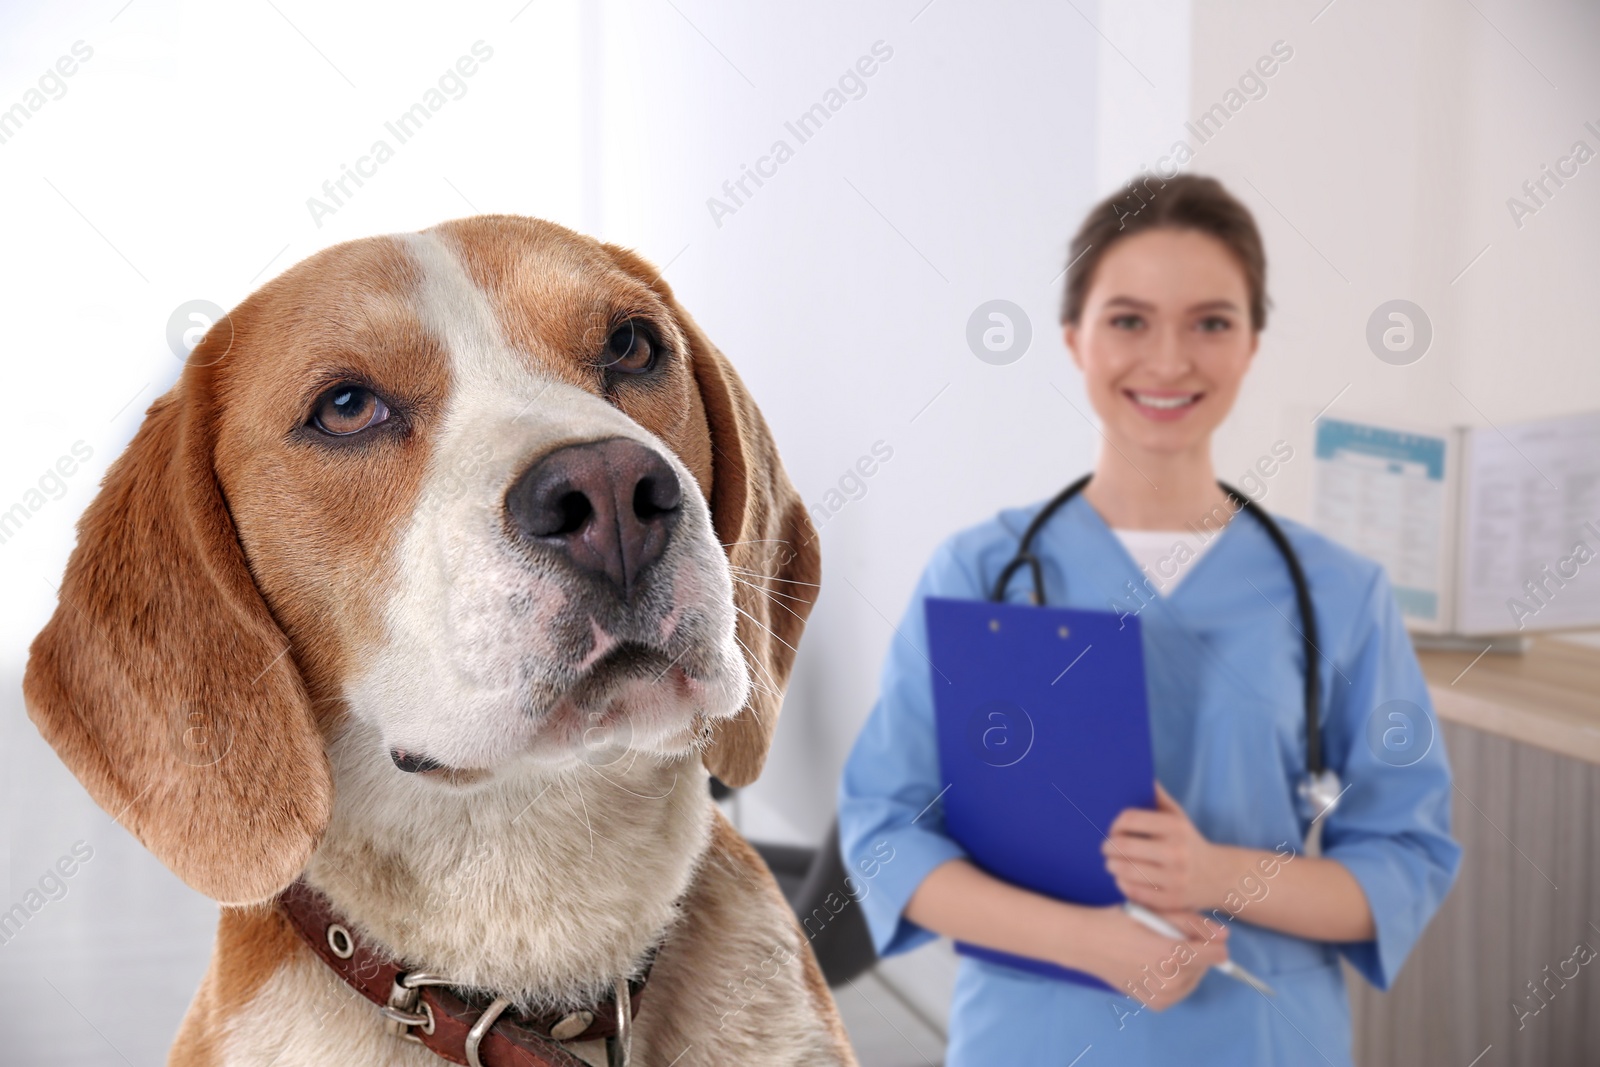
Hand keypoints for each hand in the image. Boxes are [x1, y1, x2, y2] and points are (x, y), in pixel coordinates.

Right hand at [1076, 905, 1229, 1010]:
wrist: (1087, 943)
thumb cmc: (1120, 921)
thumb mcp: (1157, 913)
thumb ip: (1193, 923)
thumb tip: (1225, 935)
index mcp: (1173, 955)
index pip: (1217, 954)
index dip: (1210, 940)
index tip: (1196, 932)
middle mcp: (1171, 981)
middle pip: (1205, 965)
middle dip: (1196, 951)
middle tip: (1168, 937)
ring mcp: (1163, 996)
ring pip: (1194, 979)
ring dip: (1187, 965)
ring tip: (1161, 950)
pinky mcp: (1156, 1004)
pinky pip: (1180, 991)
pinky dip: (1175, 979)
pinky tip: (1156, 966)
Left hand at [1103, 782, 1226, 911]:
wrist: (1220, 876)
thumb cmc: (1189, 842)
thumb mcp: (1179, 817)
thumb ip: (1158, 797)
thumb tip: (1140, 773)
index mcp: (1175, 827)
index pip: (1129, 819)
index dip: (1114, 823)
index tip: (1113, 829)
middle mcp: (1176, 852)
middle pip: (1123, 845)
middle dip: (1108, 846)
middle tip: (1106, 848)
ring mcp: (1174, 878)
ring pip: (1125, 870)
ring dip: (1112, 865)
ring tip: (1112, 862)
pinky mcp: (1171, 900)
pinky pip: (1133, 891)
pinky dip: (1122, 884)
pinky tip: (1123, 878)